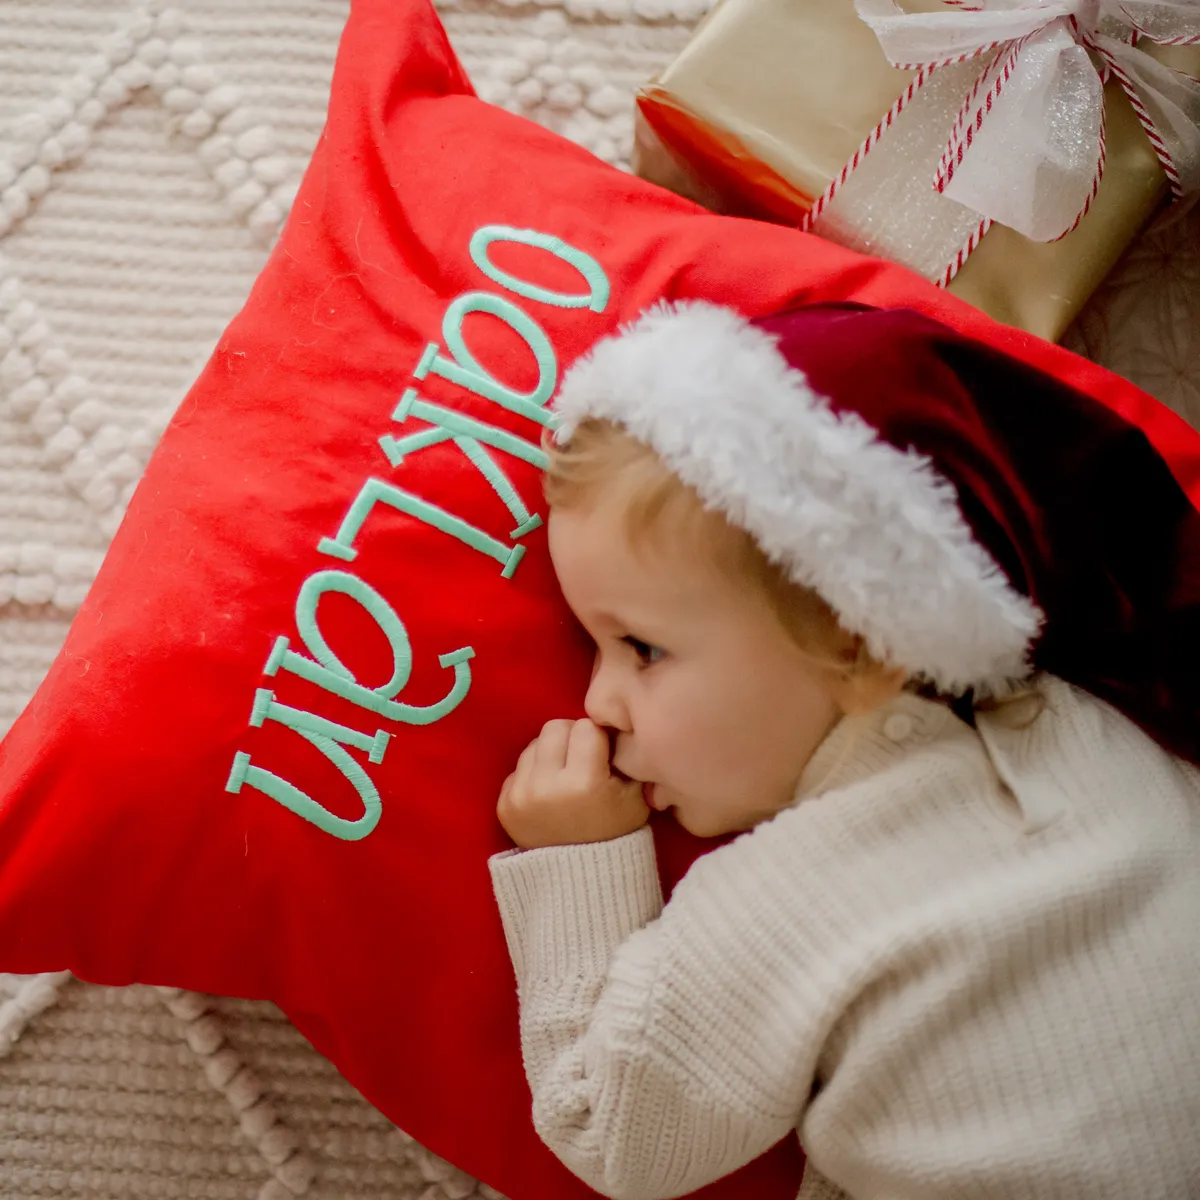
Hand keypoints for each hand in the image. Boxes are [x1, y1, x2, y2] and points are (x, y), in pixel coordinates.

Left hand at [497, 718, 649, 848]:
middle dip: (571, 738)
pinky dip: (534, 774)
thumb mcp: (637, 795)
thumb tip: (611, 727)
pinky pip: (518, 767)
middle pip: (554, 727)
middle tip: (582, 760)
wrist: (581, 878)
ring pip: (534, 744)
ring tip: (565, 778)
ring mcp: (521, 796)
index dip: (597, 738)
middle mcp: (547, 786)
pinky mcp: (503, 805)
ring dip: (551, 754)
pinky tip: (548, 794)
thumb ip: (626, 756)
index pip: (585, 727)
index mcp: (584, 782)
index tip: (602, 756)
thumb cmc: (616, 832)